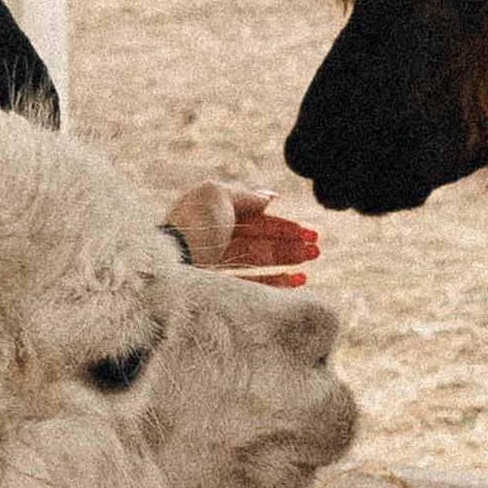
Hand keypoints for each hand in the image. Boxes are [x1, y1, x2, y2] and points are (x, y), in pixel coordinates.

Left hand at [165, 180, 320, 289]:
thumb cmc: (193, 227)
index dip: (277, 222)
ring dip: (288, 259)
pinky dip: (277, 284)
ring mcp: (212, 268)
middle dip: (288, 241)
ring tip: (312, 259)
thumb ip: (244, 195)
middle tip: (316, 246)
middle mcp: (209, 241)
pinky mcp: (216, 292)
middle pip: (256, 240)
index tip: (303, 229)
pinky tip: (298, 281)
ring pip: (257, 262)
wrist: (171, 271)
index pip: (249, 217)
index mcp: (207, 215)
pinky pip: (252, 287)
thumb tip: (268, 197)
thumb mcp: (216, 195)